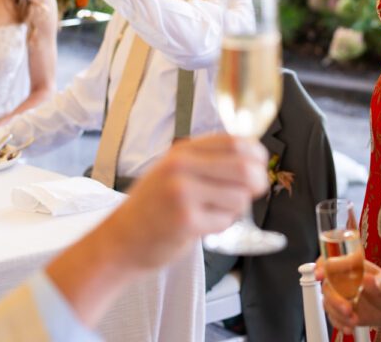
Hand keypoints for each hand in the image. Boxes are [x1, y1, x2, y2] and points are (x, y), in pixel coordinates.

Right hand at [104, 134, 267, 270]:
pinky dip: (221, 225)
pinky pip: (225, 221)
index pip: (234, 142)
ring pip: (239, 197)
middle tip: (255, 190)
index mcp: (181, 151)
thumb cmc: (153, 207)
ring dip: (235, 208)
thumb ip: (207, 161)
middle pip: (243, 168)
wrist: (121, 239)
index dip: (256, 154)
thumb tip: (255, 158)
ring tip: (214, 212)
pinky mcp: (185, 221)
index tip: (260, 165)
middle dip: (258, 181)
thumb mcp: (173, 171)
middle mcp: (180, 167)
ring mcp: (182, 193)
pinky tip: (202, 226)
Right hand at [317, 259, 380, 332]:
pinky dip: (339, 324)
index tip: (320, 274)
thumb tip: (367, 279)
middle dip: (335, 300)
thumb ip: (379, 282)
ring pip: (328, 303)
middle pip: (327, 286)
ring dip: (338, 314)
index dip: (322, 266)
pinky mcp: (341, 310)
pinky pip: (333, 317)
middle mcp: (341, 279)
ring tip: (355, 321)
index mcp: (351, 266)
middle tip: (348, 310)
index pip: (331, 261)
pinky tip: (350, 329)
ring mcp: (340, 295)